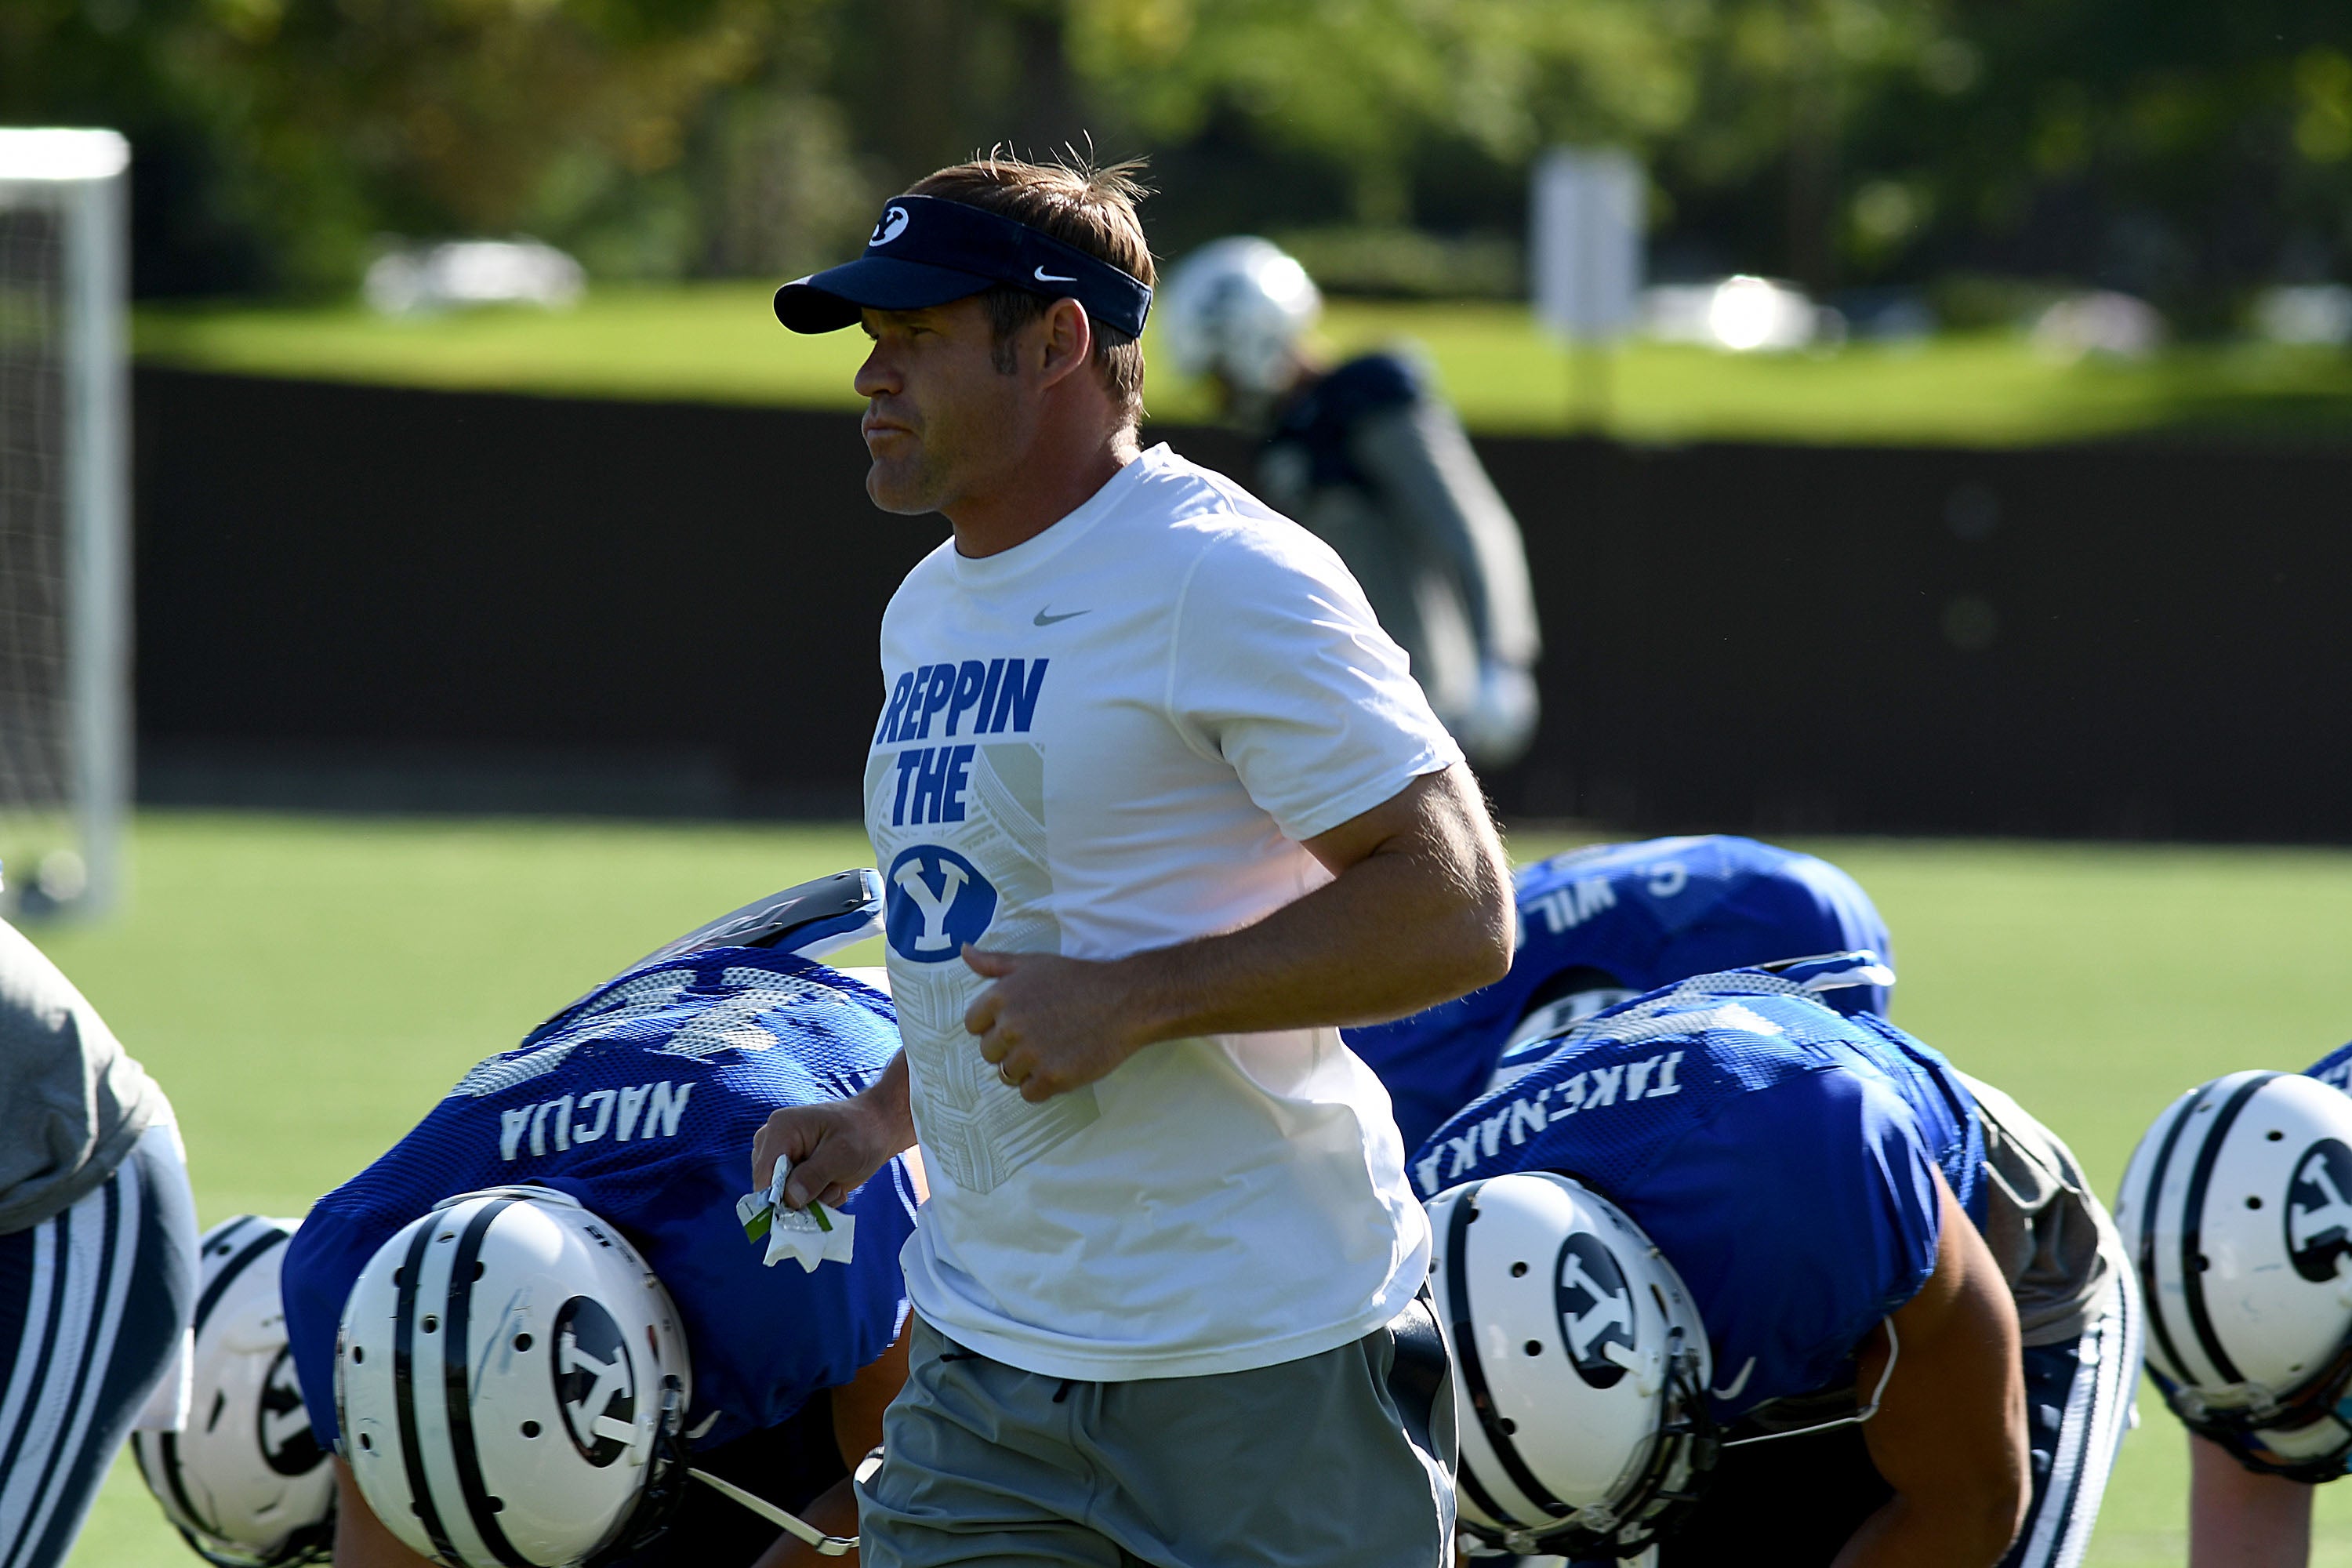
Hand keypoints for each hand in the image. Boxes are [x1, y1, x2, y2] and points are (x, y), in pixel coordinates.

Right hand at [752, 1058, 912, 1209]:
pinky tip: (834, 1186)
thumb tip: (790, 1200)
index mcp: (780, 1129)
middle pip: (770, 1189)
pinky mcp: (792, 1173)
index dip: (777, 1198)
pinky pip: (794, 1200)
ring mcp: (782, 1159)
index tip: (803, 1211)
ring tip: (835, 1185)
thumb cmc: (862, 1134)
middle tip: (831, 1189)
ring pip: (783, 1199)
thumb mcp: (842, 1154)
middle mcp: (773, 1144)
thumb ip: (814, 1175)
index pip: (763, 1173)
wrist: (878, 1130)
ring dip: (811, 1201)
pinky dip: (815, 1200)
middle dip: (801, 1198)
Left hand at [962, 946, 1154, 1101]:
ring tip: (1053, 1050)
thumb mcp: (1034, 963)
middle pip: (989, 1052)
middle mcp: (1011, 1025)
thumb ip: (994, 962)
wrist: (1125, 1001)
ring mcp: (1031, 1054)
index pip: (973, 1025)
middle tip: (1040, 1035)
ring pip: (1007, 1075)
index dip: (994, 1025)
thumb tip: (964, 951)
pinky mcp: (1053, 1077)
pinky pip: (1029, 1094)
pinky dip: (1043, 1086)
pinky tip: (1061, 1065)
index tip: (1018, 1021)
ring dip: (1026, 1068)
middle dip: (1009, 1048)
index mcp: (1001, 996)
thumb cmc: (1079, 979)